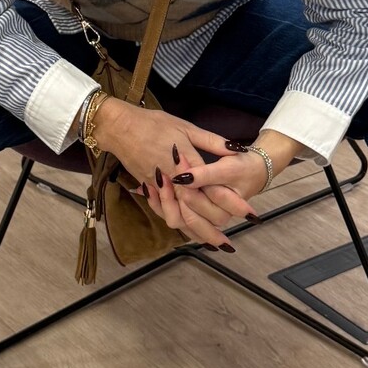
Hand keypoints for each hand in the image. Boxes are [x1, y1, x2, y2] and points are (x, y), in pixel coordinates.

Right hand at [97, 99, 269, 249]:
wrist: (120, 128)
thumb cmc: (154, 124)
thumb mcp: (186, 127)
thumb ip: (212, 141)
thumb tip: (237, 148)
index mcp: (185, 162)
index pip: (212, 187)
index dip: (231, 202)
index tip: (246, 212)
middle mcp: (173, 180)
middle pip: (195, 211)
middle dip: (213, 230)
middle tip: (229, 244)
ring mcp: (159, 187)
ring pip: (178, 218)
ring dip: (194, 233)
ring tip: (210, 244)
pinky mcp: (149, 189)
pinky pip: (164, 213)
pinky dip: (177, 224)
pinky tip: (188, 231)